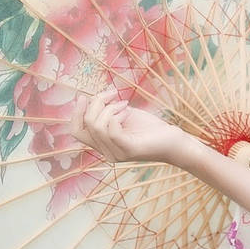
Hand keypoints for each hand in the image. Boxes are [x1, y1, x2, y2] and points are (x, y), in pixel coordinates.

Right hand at [68, 90, 190, 165]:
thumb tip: (91, 98)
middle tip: (114, 94)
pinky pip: (111, 130)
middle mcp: (106, 152)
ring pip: (97, 125)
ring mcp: (117, 153)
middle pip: (86, 124)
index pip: (76, 132)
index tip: (83, 96)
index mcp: (103, 144)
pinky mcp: (129, 150)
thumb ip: (107, 110)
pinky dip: (117, 115)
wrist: (174, 141)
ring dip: (109, 108)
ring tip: (125, 104)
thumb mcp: (124, 115)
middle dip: (97, 103)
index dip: (75, 113)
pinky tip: (128, 111)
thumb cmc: (150, 128)